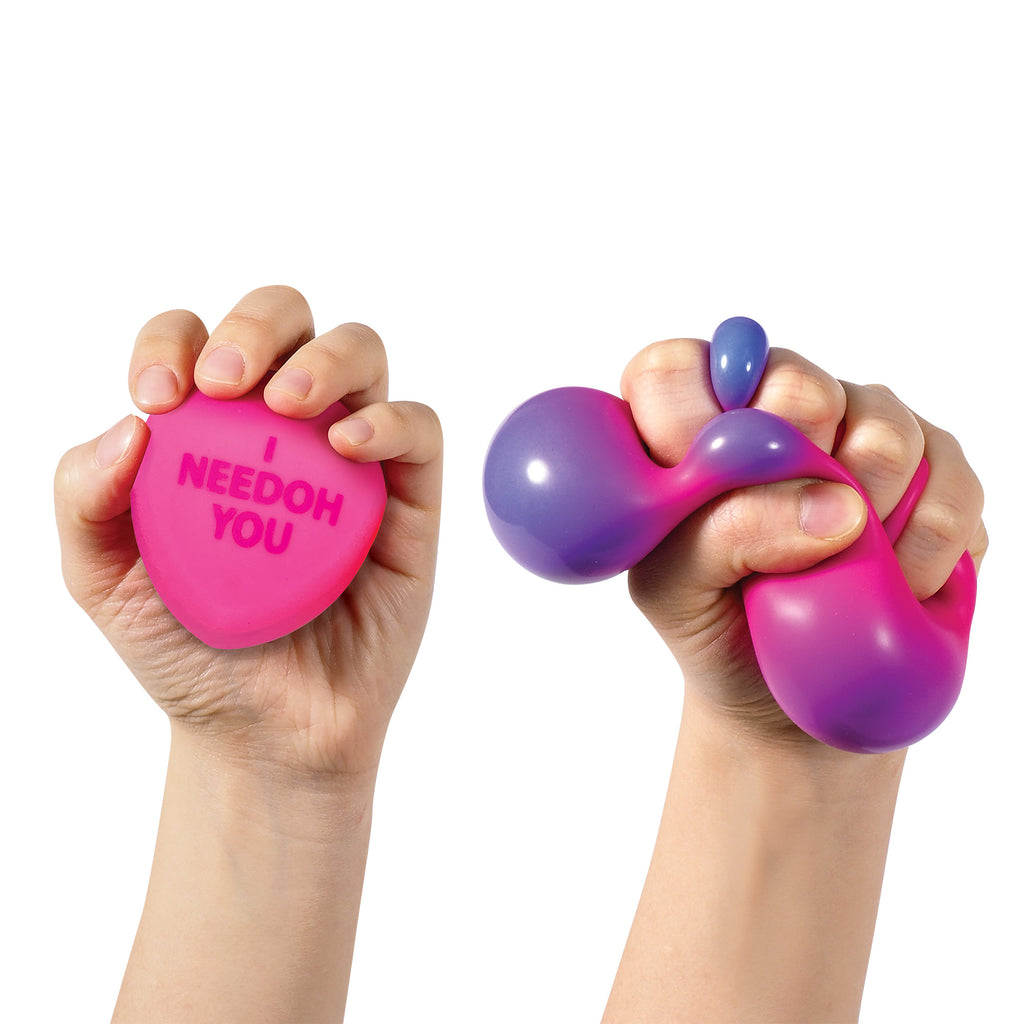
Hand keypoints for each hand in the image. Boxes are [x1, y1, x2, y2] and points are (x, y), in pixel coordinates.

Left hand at [55, 285, 441, 777]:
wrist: (266, 732)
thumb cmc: (187, 652)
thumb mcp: (103, 581)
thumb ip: (85, 500)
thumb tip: (129, 426)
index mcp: (212, 434)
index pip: (197, 345)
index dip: (173, 342)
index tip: (156, 399)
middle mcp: (285, 433)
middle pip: (288, 323)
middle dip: (256, 327)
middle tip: (225, 383)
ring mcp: (351, 462)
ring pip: (361, 356)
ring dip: (325, 359)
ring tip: (288, 405)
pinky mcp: (408, 499)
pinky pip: (418, 429)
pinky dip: (389, 420)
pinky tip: (348, 447)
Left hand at [620, 336, 986, 748]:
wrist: (788, 689)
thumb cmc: (714, 624)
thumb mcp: (677, 593)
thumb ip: (720, 536)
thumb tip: (831, 505)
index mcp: (685, 428)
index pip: (672, 370)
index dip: (693, 415)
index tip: (718, 480)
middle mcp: (769, 408)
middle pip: (794, 382)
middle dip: (799, 471)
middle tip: (789, 539)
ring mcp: (853, 428)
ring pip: (883, 426)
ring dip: (870, 517)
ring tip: (842, 572)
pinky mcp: (929, 464)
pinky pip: (949, 477)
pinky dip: (926, 545)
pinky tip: (897, 582)